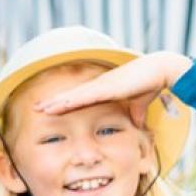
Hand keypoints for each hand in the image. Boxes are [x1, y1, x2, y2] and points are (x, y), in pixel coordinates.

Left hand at [33, 51, 192, 128]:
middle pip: (71, 96)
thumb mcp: (139, 104)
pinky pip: (85, 97)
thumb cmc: (150, 83)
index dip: (64, 103)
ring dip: (57, 103)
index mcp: (104, 89)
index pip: (79, 98)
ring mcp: (101, 86)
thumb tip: (137, 125)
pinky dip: (72, 101)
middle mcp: (99, 86)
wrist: (160, 70)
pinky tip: (60, 105)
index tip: (50, 108)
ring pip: (74, 96)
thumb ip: (136, 115)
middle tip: (36, 108)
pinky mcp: (107, 88)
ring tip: (41, 108)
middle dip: (54, 103)